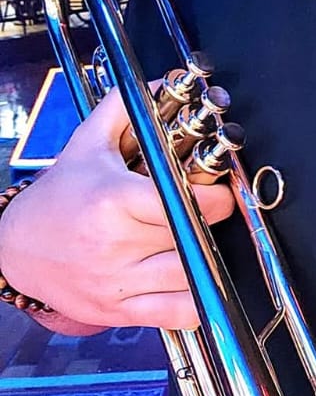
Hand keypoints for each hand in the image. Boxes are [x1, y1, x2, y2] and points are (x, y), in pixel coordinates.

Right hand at [0, 87, 234, 330]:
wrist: (15, 247)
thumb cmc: (59, 195)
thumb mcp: (88, 143)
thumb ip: (125, 107)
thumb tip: (160, 81)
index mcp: (114, 200)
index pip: (186, 204)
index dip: (215, 198)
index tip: (216, 193)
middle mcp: (116, 244)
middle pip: (192, 237)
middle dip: (209, 226)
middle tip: (207, 216)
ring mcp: (117, 282)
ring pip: (190, 278)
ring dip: (204, 262)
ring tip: (196, 244)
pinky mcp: (118, 311)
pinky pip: (176, 315)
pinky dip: (194, 304)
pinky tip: (192, 283)